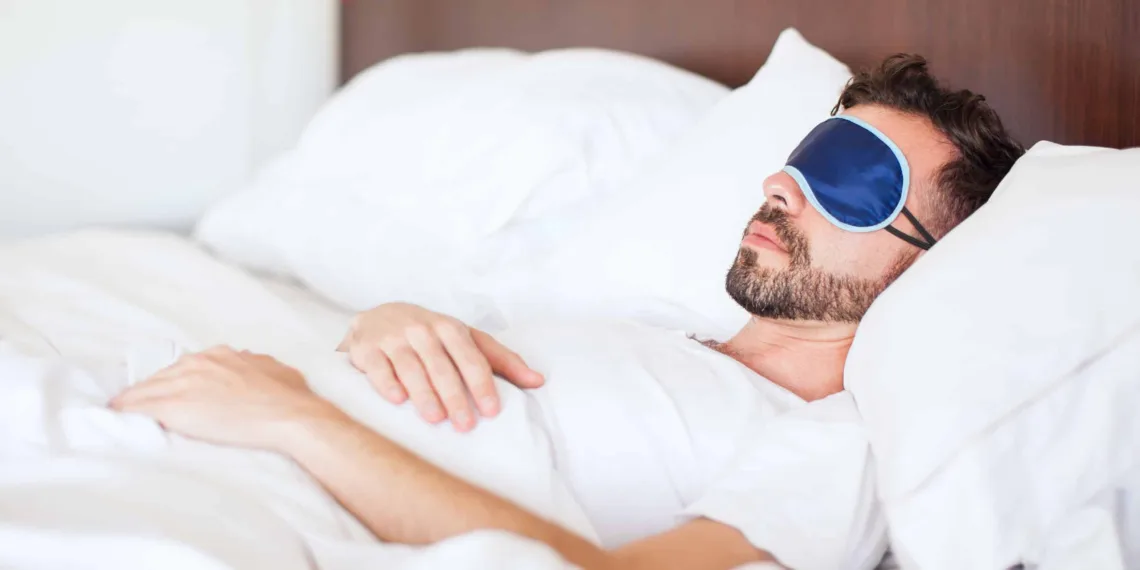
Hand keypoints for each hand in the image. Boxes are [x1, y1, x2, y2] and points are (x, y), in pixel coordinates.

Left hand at [109, 346, 343, 451]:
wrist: (290, 416)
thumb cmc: (290, 398)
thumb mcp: (275, 370)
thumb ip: (256, 365)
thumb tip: (254, 365)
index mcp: (220, 355)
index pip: (184, 367)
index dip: (174, 382)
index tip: (170, 392)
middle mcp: (198, 363)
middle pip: (161, 376)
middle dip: (151, 391)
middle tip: (140, 405)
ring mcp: (185, 383)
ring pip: (146, 390)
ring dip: (133, 401)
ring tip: (120, 410)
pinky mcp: (176, 407)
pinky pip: (140, 408)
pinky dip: (125, 412)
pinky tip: (115, 417)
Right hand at [337, 302, 543, 431]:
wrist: (376, 317)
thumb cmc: (430, 336)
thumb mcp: (467, 341)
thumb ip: (502, 361)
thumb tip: (538, 381)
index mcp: (450, 328)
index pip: (471, 357)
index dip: (482, 384)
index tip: (492, 411)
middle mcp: (422, 329)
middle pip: (442, 365)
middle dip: (455, 396)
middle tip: (465, 425)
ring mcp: (392, 337)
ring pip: (411, 367)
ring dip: (424, 394)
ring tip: (436, 419)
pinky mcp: (366, 347)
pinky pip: (378, 367)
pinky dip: (387, 383)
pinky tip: (397, 400)